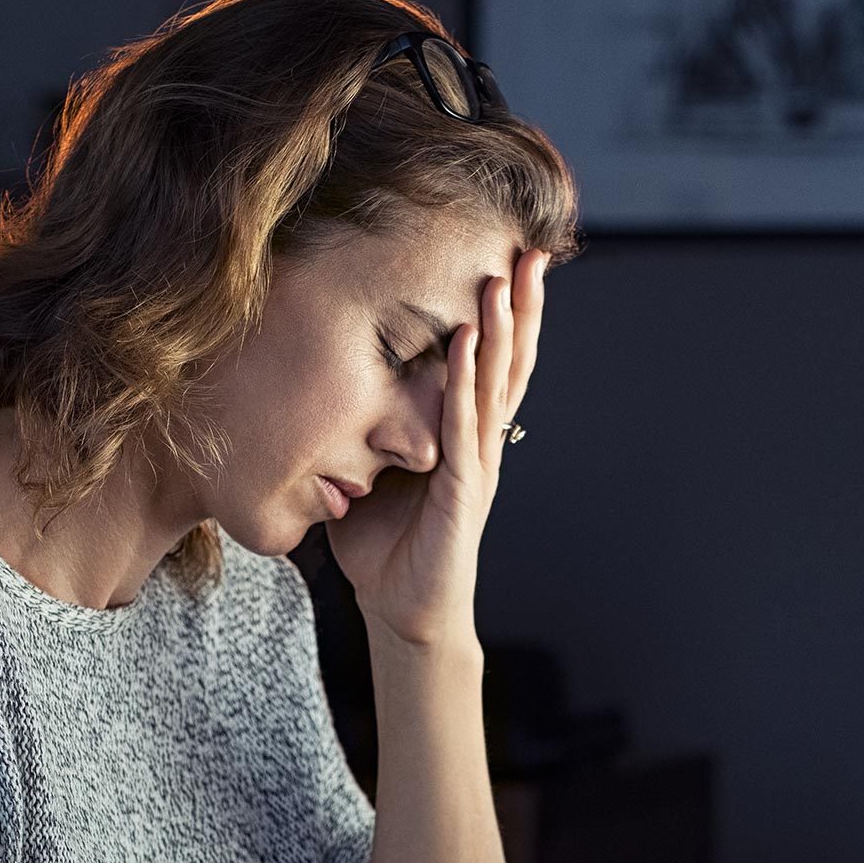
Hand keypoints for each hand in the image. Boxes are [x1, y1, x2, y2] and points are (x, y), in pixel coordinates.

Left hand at [326, 248, 549, 649]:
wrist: (404, 611)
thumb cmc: (388, 547)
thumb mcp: (370, 472)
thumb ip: (366, 430)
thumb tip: (328, 386)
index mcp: (466, 435)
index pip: (493, 363)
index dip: (507, 315)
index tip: (515, 261)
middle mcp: (482, 442)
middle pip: (511, 362)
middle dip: (522, 306)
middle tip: (535, 251)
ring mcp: (478, 464)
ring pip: (496, 384)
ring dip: (501, 330)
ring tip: (506, 280)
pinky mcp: (464, 490)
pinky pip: (466, 425)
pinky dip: (467, 381)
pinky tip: (468, 342)